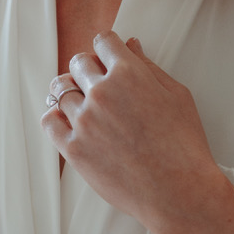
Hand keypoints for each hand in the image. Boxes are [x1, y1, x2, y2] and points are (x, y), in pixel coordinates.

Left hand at [42, 34, 233, 233]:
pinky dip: (55, 117)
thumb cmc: (184, 144)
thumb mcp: (177, 96)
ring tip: (84, 105)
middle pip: (78, 62)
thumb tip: (131, 45)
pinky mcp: (72, 148)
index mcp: (129, 73)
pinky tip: (68, 122)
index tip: (108, 57)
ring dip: (72, 93)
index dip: (107, 47)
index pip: (103, 41)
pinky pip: (48, 121)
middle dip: (88, 68)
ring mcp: (84, 120)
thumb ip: (149, 67)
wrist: (178, 191)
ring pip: (61, 90)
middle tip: (98, 83)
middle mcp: (102, 92)